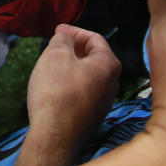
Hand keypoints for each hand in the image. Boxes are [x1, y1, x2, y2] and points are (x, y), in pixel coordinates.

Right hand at [16, 25, 120, 165]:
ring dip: (72, 66)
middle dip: (74, 48)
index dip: (75, 30)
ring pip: (88, 75)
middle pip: (94, 57)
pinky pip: (84, 91)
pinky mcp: (93, 116)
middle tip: (55, 45)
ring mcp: (104, 102)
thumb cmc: (56, 92)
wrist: (54, 136)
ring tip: (52, 64)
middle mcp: (113, 83)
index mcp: (108, 64)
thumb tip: (66, 37)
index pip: (95, 38)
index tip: (58, 30)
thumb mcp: (55, 54)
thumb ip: (63, 38)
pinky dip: (71, 83)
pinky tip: (55, 86)